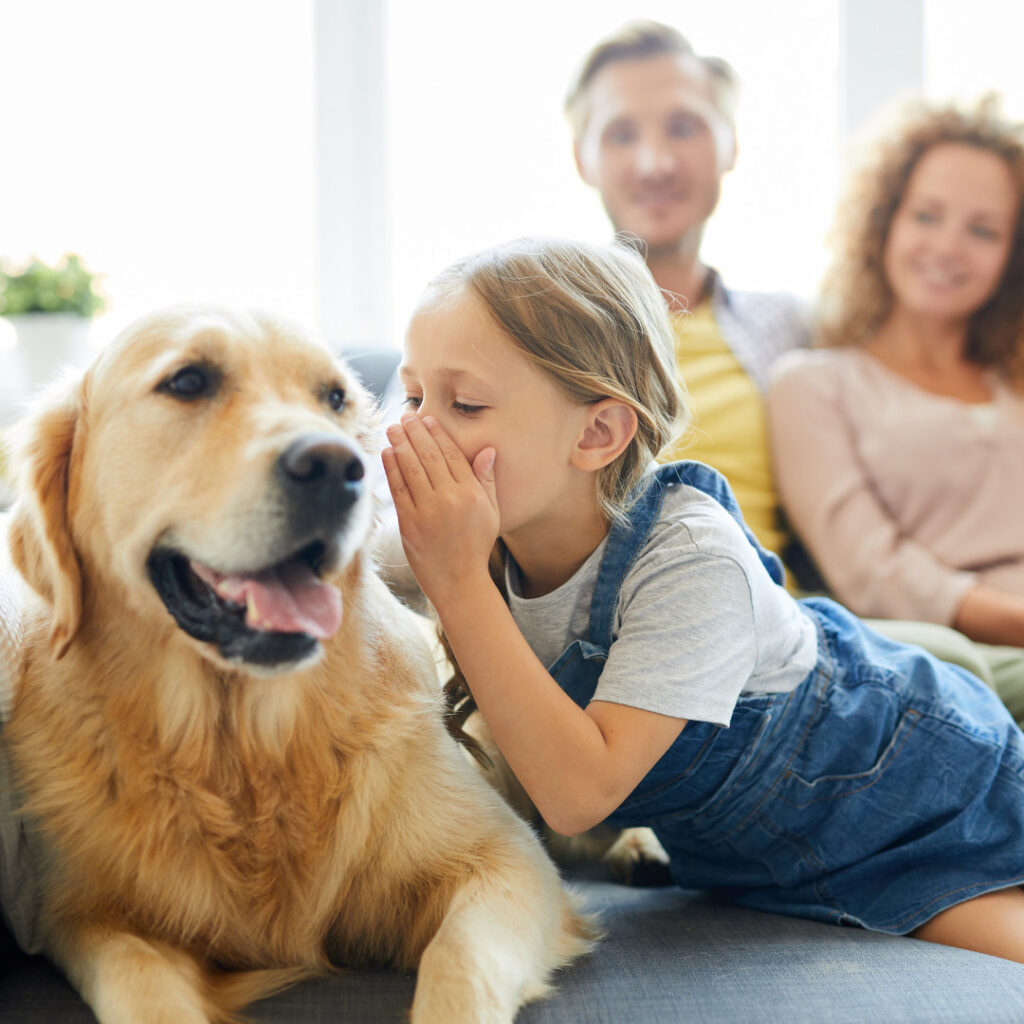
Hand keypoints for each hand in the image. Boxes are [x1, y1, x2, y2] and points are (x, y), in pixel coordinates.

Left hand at [382, 414, 498, 606]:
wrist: (460, 582)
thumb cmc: (476, 546)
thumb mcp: (491, 512)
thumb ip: (487, 480)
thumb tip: (487, 450)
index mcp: (472, 494)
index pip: (452, 455)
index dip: (438, 434)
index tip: (427, 419)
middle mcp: (450, 499)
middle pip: (429, 457)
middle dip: (415, 433)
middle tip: (405, 416)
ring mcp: (428, 511)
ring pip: (411, 469)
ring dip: (400, 445)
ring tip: (393, 428)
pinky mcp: (409, 524)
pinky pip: (398, 490)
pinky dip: (392, 469)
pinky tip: (387, 453)